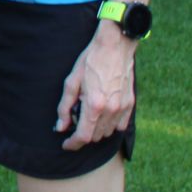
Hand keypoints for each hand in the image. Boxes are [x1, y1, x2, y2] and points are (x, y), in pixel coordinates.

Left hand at [56, 21, 136, 150]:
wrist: (114, 48)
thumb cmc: (90, 62)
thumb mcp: (71, 82)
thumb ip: (65, 107)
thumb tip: (61, 126)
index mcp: (94, 106)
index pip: (84, 136)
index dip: (73, 143)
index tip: (66, 144)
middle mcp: (111, 111)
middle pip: (96, 136)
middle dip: (83, 134)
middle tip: (75, 119)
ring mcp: (123, 109)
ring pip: (108, 132)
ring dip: (96, 129)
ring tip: (88, 113)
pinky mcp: (131, 105)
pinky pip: (120, 125)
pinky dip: (110, 125)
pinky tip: (102, 114)